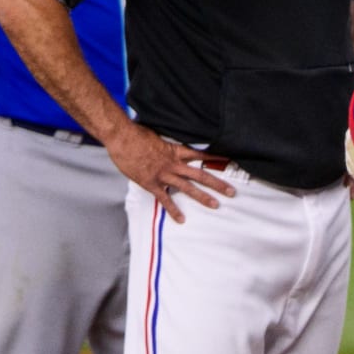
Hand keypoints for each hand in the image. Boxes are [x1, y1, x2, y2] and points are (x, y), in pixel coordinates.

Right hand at [106, 121, 234, 223]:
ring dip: (203, 197)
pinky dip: (173, 210)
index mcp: (176, 151)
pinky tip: (181, 219)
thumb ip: (168, 143)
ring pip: (188, 187)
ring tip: (216, 205)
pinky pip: (165, 199)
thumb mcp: (158, 135)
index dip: (216, 158)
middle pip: (201, 175)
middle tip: (232, 192)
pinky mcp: (152, 184)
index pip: (201, 155)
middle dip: (217, 184)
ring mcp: (164, 175)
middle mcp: (174, 164)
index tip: (230, 161)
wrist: (122, 138)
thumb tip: (173, 144)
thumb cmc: (137, 134)